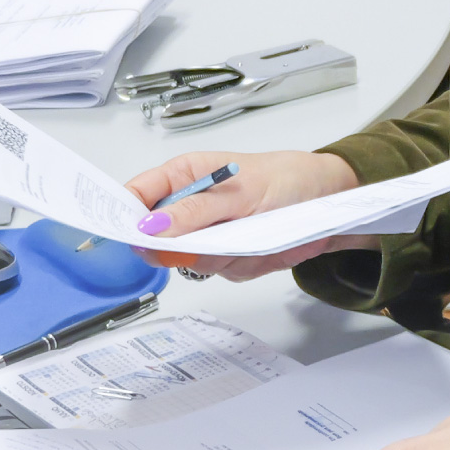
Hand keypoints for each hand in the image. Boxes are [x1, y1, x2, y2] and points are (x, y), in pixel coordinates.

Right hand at [122, 149, 365, 282]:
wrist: (326, 203)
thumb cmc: (284, 180)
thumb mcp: (239, 192)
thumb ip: (194, 212)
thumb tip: (151, 227)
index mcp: (184, 177)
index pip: (136, 196)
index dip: (123, 215)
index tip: (126, 235)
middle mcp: (189, 207)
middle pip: (158, 239)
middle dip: (187, 245)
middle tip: (214, 238)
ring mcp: (208, 234)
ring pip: (192, 261)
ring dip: (223, 255)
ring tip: (250, 232)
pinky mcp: (228, 257)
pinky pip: (221, 272)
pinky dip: (243, 264)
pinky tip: (260, 244)